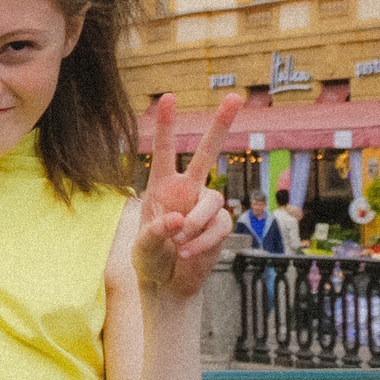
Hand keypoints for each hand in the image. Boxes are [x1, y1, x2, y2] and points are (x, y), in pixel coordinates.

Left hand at [133, 92, 239, 298]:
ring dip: (196, 222)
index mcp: (161, 186)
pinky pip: (218, 226)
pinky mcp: (219, 226)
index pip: (164, 151)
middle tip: (236, 97)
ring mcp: (205, 207)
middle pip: (207, 153)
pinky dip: (202, 241)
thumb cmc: (149, 259)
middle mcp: (187, 190)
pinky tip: (186, 253)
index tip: (168, 97)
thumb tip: (178, 221)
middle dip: (221, 126)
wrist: (167, 283)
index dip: (167, 125)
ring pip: (213, 200)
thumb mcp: (143, 246)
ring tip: (177, 242)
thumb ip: (155, 232)